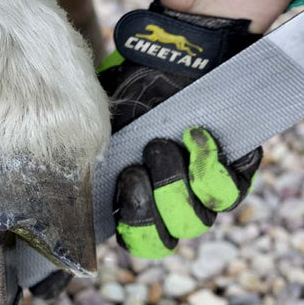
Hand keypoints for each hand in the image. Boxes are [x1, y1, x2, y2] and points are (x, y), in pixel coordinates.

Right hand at [99, 0, 262, 258]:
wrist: (171, 62)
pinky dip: (208, 165)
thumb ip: (86, 161)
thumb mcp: (98, 132)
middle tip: (135, 167)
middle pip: (166, 239)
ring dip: (172, 184)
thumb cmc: (130, 99)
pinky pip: (228, 190)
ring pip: (196, 221)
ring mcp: (204, 193)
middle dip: (146, 205)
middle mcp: (173, 205)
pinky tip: (195, 136)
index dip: (133, 229)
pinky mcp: (236, 171)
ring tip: (161, 144)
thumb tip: (67, 181)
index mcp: (138, 204)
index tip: (120, 187)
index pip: (141, 241)